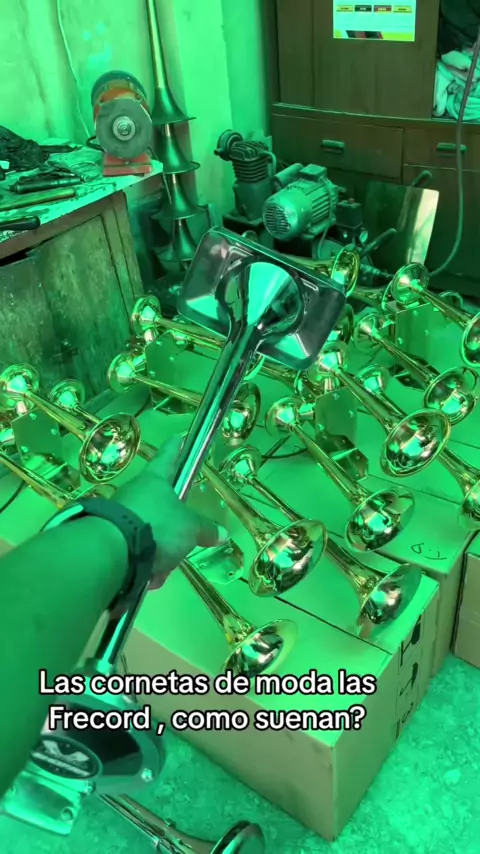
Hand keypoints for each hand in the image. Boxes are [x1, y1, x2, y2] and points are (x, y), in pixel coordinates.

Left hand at [115, 436, 227, 587]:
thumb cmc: (157, 526)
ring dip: (159, 551)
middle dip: (172, 524)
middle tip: (183, 537)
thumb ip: (205, 529)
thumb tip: (222, 533)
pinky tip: (149, 577)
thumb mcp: (190, 528)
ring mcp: (117, 516)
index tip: (177, 437)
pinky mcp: (107, 540)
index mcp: (153, 481)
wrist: (111, 552)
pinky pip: (134, 551)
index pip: (167, 458)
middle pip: (158, 503)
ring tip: (164, 567)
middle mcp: (133, 494)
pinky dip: (145, 565)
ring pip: (148, 532)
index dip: (175, 449)